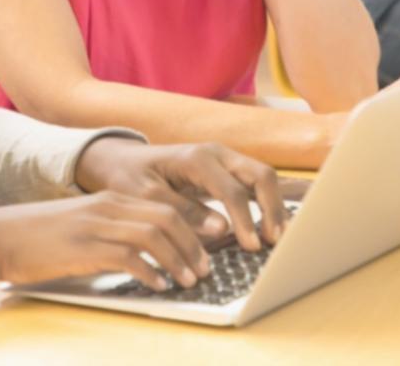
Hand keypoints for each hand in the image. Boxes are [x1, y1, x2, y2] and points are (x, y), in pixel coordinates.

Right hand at [0, 191, 209, 290]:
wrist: (0, 236)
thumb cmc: (41, 239)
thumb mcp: (85, 227)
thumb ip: (115, 233)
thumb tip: (149, 256)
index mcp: (111, 199)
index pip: (165, 207)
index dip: (192, 230)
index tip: (205, 252)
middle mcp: (108, 207)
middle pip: (167, 217)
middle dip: (193, 244)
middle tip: (205, 269)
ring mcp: (96, 225)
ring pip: (153, 234)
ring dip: (178, 259)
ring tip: (189, 280)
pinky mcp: (83, 247)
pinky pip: (128, 256)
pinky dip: (150, 271)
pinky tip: (159, 285)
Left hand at [75, 137, 285, 250]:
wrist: (123, 161)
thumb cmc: (131, 178)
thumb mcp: (147, 197)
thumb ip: (182, 212)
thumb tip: (220, 228)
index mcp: (197, 159)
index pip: (232, 190)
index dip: (245, 219)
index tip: (251, 246)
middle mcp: (217, 154)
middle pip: (260, 175)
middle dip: (272, 208)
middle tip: (274, 242)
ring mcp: (224, 159)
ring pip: (263, 177)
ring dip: (274, 206)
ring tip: (276, 238)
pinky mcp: (226, 170)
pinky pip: (255, 183)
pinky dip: (266, 203)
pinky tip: (269, 227)